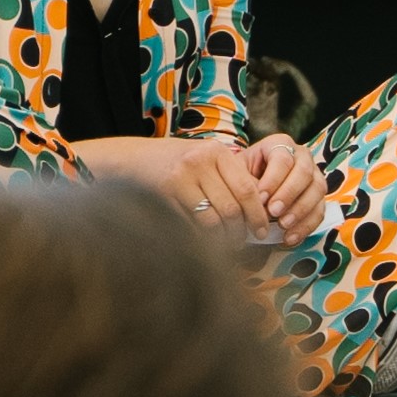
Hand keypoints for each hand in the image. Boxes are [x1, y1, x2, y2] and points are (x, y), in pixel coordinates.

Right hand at [156, 140, 277, 238]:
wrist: (133, 158)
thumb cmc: (177, 162)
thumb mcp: (206, 159)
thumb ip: (231, 177)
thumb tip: (261, 208)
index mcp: (217, 151)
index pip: (247, 189)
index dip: (257, 215)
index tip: (262, 231)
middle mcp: (200, 162)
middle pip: (231, 208)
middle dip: (240, 231)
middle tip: (243, 242)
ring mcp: (181, 178)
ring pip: (213, 220)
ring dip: (223, 238)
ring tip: (226, 244)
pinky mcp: (165, 194)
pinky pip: (191, 224)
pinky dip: (202, 237)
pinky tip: (206, 241)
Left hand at [236, 134, 331, 237]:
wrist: (248, 189)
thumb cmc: (241, 177)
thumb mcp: (238, 174)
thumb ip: (247, 184)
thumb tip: (257, 202)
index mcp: (280, 144)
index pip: (282, 159)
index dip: (273, 179)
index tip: (260, 198)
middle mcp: (302, 156)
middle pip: (304, 172)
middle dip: (289, 194)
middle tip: (273, 212)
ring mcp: (314, 175)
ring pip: (317, 189)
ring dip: (300, 210)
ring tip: (282, 225)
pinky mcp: (318, 196)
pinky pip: (320, 210)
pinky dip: (306, 226)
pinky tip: (290, 238)